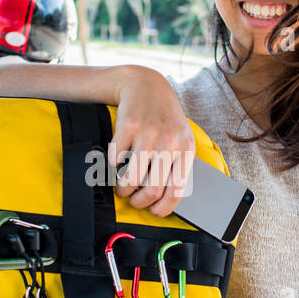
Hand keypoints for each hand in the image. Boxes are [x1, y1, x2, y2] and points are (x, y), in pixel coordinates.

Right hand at [109, 67, 195, 217]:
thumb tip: (164, 202)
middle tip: (133, 200)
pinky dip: (112, 166)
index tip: (153, 212)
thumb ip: (177, 165)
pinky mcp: (127, 126)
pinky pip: (114, 160)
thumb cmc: (164, 119)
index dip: (162, 208)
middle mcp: (169, 142)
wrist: (146, 85)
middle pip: (152, 189)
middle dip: (139, 202)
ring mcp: (148, 133)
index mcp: (186, 149)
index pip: (177, 191)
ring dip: (123, 189)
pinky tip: (117, 162)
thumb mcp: (180, 139)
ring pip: (131, 179)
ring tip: (122, 186)